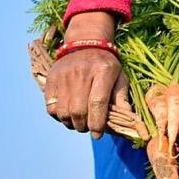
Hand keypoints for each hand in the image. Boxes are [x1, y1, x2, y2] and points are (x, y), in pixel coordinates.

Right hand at [44, 10, 120, 137]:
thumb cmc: (106, 65)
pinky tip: (67, 113)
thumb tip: (128, 119)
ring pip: (63, 112)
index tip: (98, 134)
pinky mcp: (51, 79)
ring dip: (71, 123)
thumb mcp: (120, 76)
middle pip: (78, 110)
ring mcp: (64, 75)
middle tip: (88, 127)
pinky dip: (59, 116)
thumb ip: (122, 98)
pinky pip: (50, 107)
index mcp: (103, 71)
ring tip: (78, 121)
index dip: (97, 123)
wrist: (85, 43)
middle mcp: (82, 72)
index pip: (98, 103)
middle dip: (83, 126)